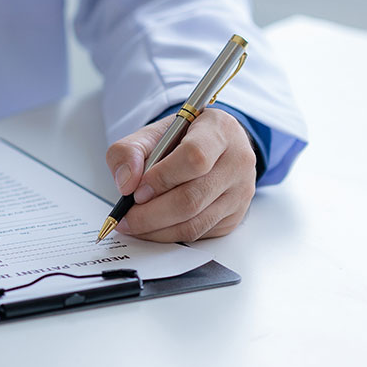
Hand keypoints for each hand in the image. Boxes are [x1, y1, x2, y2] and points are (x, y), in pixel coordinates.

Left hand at [105, 108, 256, 242]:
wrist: (210, 146)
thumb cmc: (181, 138)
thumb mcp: (151, 133)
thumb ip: (129, 151)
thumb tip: (126, 184)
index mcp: (218, 130)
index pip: (194, 157)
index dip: (162, 178)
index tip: (136, 190)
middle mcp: (237, 161)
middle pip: (193, 197)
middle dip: (151, 213)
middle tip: (126, 217)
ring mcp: (240, 191)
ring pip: (195, 222)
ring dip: (157, 229)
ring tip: (133, 225)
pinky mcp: (234, 216)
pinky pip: (199, 234)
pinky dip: (169, 235)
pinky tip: (151, 228)